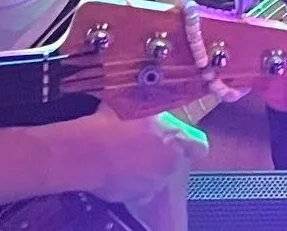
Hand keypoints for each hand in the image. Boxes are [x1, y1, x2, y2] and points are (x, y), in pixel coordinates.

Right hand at [65, 106, 210, 205]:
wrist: (87, 152)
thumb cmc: (113, 122)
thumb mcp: (136, 100)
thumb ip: (152, 101)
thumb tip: (154, 89)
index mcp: (177, 139)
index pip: (199, 146)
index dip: (191, 141)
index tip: (180, 135)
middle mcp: (170, 165)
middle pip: (174, 159)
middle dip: (162, 150)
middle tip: (142, 138)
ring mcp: (153, 184)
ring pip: (155, 174)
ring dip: (145, 165)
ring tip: (124, 152)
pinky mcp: (134, 197)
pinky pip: (136, 187)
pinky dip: (129, 180)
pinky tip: (114, 167)